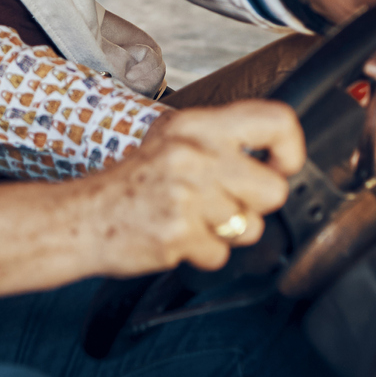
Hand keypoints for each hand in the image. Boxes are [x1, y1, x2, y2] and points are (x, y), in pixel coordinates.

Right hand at [81, 102, 304, 276]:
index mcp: (198, 126)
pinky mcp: (178, 233)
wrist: (84, 217)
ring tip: (195, 220)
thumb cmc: (133, 181)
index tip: (280, 165)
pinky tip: (179, 236)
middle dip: (254, 205)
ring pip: (250, 227)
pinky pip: (220, 255)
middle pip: (273, 189)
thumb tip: (274, 148)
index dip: (291, 148)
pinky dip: (202, 254)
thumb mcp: (173, 137)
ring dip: (227, 232)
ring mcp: (187, 195)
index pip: (275, 121)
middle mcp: (195, 155)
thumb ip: (220, 139)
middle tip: (224, 203)